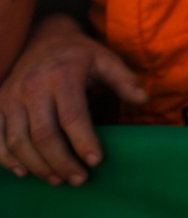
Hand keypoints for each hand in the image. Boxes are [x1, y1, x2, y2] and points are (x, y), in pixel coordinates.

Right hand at [0, 16, 146, 185]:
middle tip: (79, 179)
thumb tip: (143, 99)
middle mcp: (33, 87)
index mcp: (62, 75)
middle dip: (62, 161)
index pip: (72, 116)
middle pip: (43, 134)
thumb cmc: (80, 53)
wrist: (44, 37)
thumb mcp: (106, 59)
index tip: (96, 161)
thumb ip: (124, 80)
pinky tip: (25, 172)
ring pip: (18, 141)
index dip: (84, 141)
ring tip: (58, 180)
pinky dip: (7, 159)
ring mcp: (11, 97)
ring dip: (37, 165)